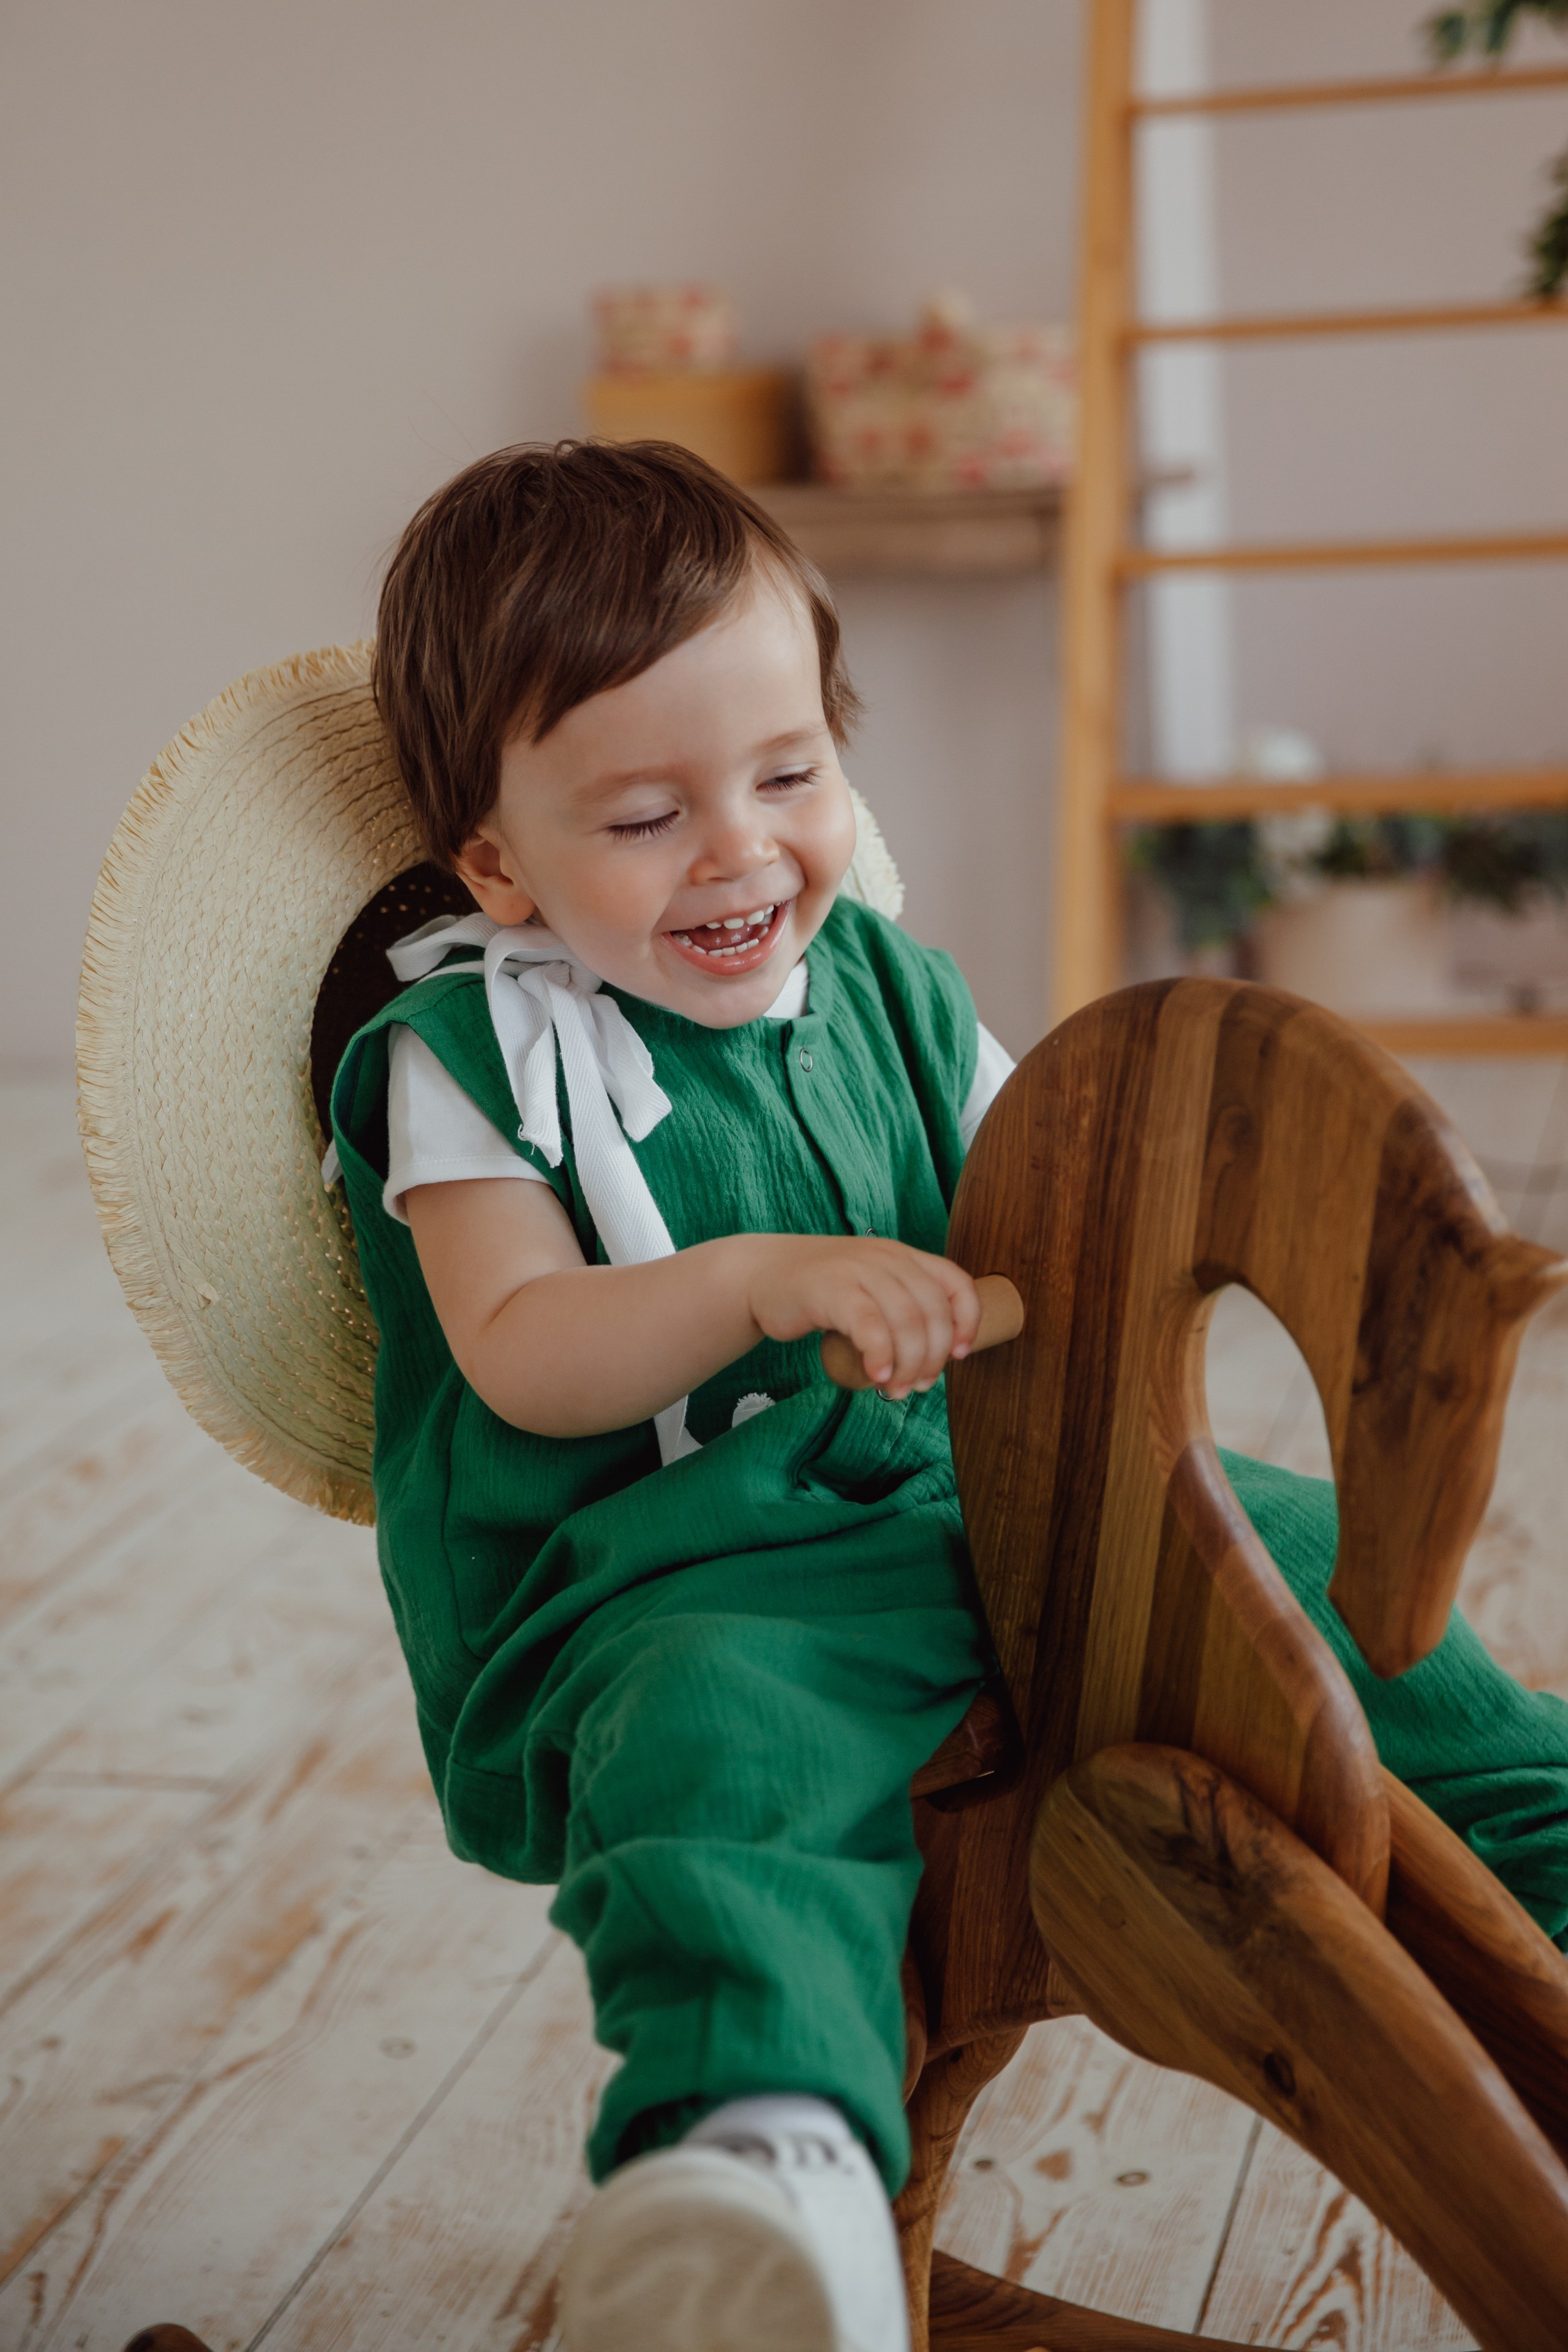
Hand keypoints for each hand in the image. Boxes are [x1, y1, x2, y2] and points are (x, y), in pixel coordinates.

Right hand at [745, 1235, 981, 1398]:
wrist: (761, 1274)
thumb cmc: (821, 1292)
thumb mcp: (870, 1291)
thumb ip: (901, 1312)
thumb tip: (932, 1363)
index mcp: (903, 1256)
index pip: (956, 1283)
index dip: (968, 1322)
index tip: (958, 1356)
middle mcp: (887, 1258)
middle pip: (933, 1312)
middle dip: (932, 1358)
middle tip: (917, 1386)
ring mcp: (859, 1269)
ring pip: (906, 1322)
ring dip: (908, 1365)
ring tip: (893, 1389)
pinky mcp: (831, 1288)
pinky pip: (870, 1326)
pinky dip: (880, 1356)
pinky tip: (875, 1375)